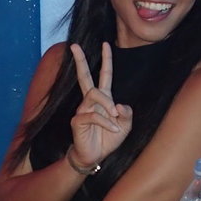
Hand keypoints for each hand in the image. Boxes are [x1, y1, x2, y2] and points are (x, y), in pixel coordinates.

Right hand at [68, 42, 132, 168]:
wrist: (95, 156)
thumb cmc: (108, 139)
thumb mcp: (125, 126)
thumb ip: (127, 114)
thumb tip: (120, 105)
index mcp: (103, 98)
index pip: (104, 75)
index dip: (106, 60)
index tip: (106, 44)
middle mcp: (90, 101)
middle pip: (84, 76)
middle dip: (80, 60)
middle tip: (74, 46)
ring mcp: (82, 109)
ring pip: (94, 95)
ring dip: (107, 105)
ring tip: (116, 119)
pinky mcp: (78, 120)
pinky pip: (93, 115)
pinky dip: (106, 122)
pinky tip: (113, 129)